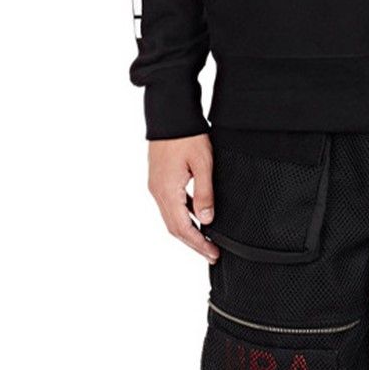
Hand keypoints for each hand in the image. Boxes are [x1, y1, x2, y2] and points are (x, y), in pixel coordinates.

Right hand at [148, 133, 220, 263]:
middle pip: (174, 227)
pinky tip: (196, 215)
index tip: (213, 254)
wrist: (170, 114)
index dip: (198, 244)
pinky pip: (170, 204)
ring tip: (206, 239)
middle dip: (193, 242)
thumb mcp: (203, 163)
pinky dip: (182, 215)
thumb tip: (207, 220)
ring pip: (171, 217)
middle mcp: (157, 192)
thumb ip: (204, 193)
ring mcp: (156, 186)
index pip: (183, 228)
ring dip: (188, 230)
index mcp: (167, 191)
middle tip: (211, 253)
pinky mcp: (158, 179)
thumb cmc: (187, 136)